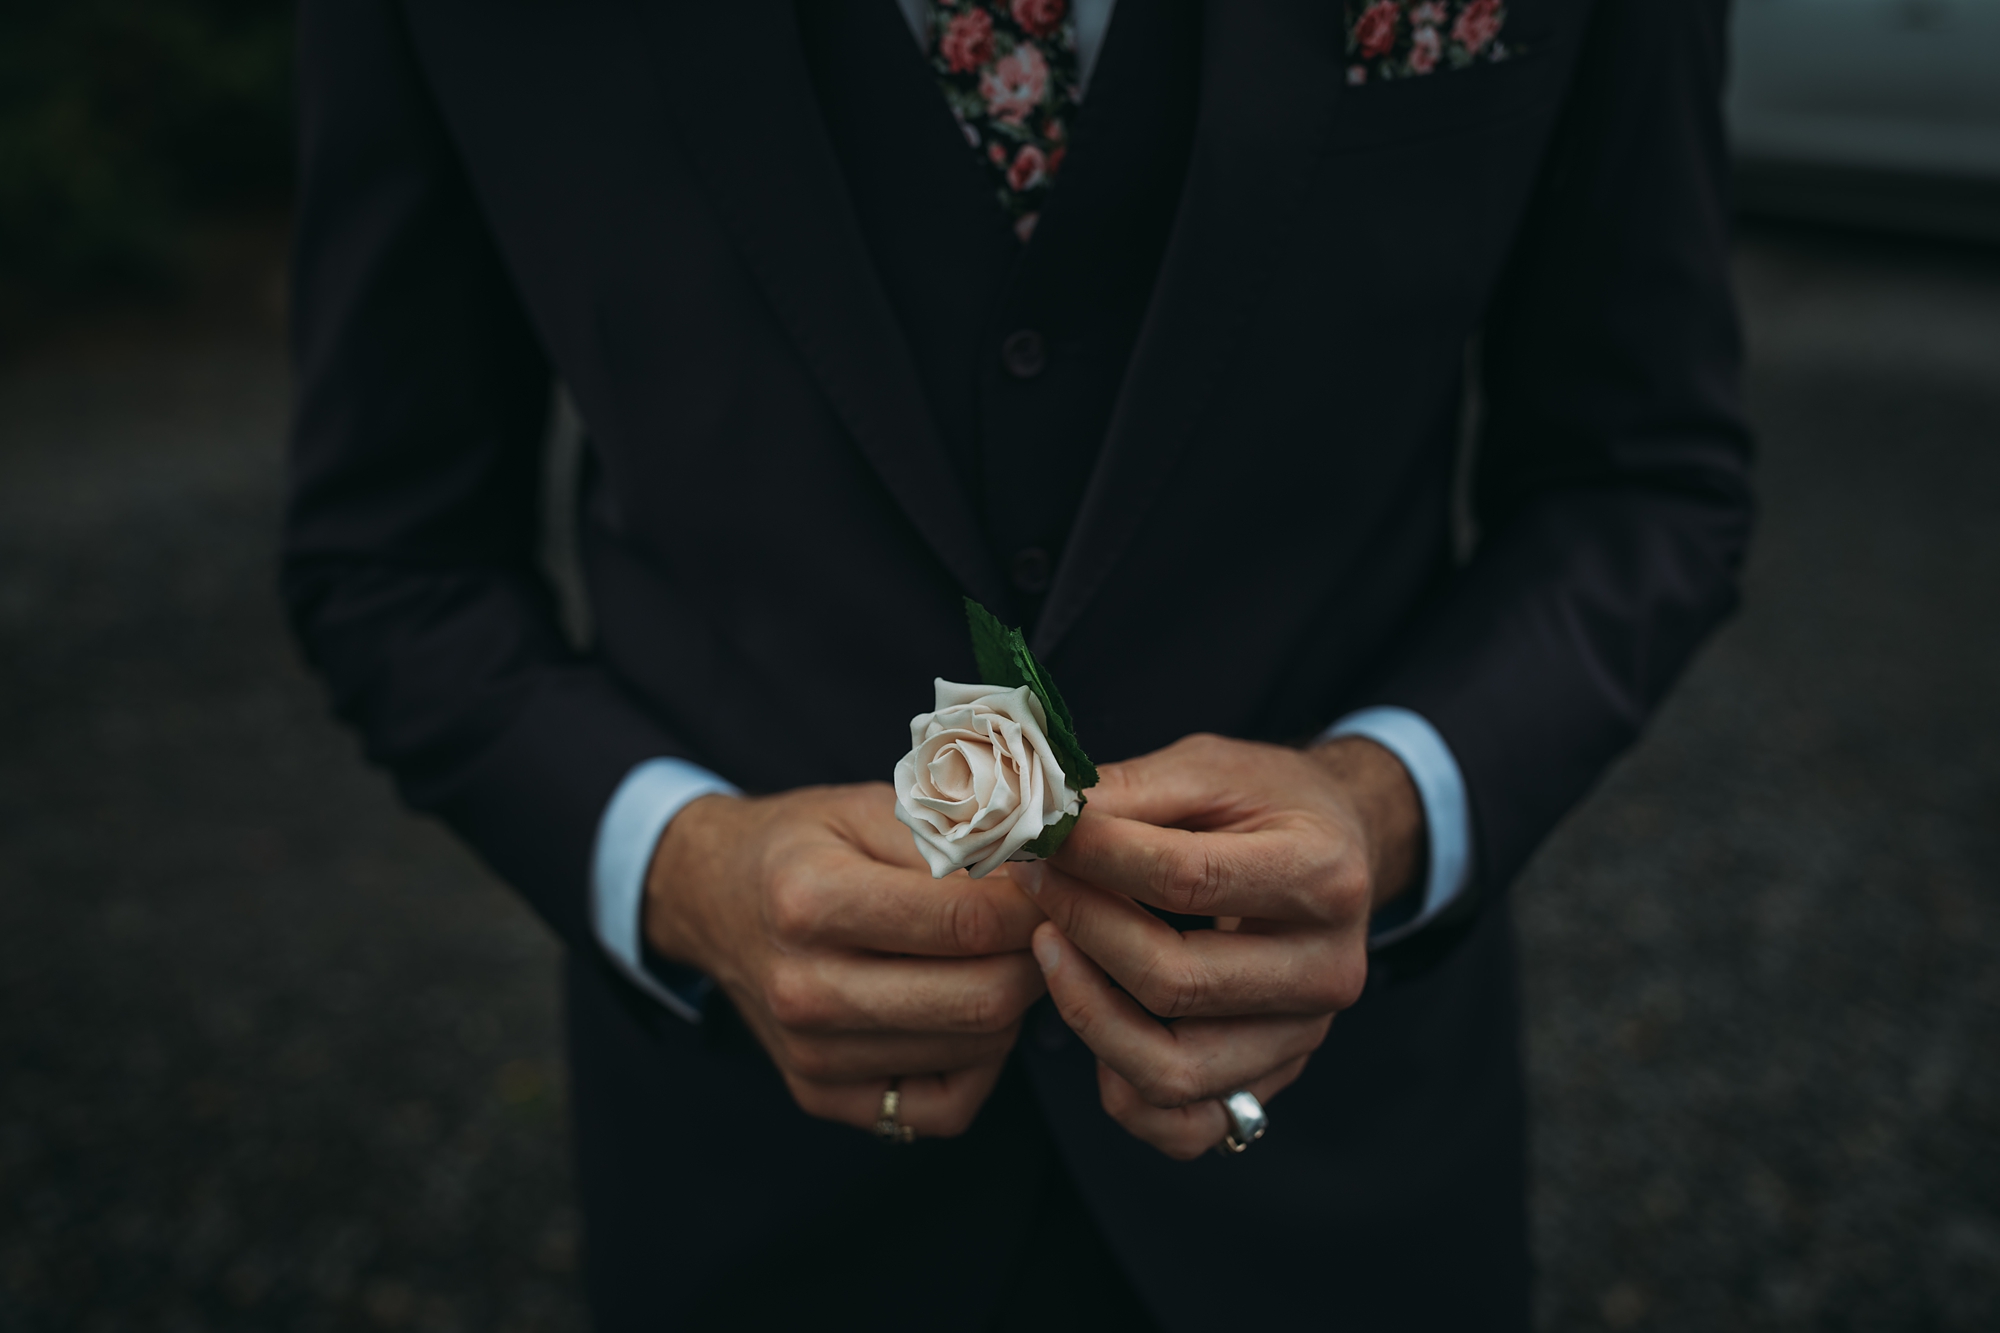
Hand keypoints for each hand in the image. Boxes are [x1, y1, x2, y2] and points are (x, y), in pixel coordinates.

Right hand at [645, 783, 1046, 1137]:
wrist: (714, 900)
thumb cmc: (805, 845)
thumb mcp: (871, 808)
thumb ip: (956, 838)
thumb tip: (1048, 871)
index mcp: (810, 901)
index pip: (967, 922)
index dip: (1036, 903)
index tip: (1057, 882)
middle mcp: (803, 990)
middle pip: (982, 999)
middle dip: (1038, 958)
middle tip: (1047, 923)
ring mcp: (810, 1055)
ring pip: (977, 1051)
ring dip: (1013, 1004)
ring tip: (1000, 955)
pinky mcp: (822, 1097)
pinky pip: (946, 1106)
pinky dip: (980, 1063)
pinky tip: (964, 1011)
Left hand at [1017, 733, 1423, 1158]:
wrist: (1340, 849)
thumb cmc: (1269, 802)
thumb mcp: (1210, 769)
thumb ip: (1129, 793)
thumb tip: (1037, 818)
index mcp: (1323, 876)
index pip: (1187, 880)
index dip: (1096, 860)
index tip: (1039, 837)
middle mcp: (1327, 970)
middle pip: (1175, 981)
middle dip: (1081, 928)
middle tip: (1032, 882)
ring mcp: (1303, 1036)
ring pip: (1173, 1069)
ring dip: (1086, 1011)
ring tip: (1047, 948)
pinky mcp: (1275, 1079)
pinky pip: (1186, 1126)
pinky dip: (1124, 1091)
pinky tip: (1094, 1021)